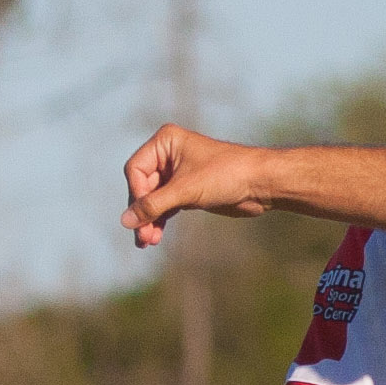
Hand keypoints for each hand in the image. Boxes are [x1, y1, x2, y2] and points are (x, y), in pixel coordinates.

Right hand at [121, 126, 268, 248]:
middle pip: (142, 187)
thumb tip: (125, 221)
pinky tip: (155, 237)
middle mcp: (169, 154)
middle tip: (142, 238)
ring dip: (149, 220)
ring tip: (147, 243)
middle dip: (142, 212)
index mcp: (165, 142)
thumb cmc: (225, 175)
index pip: (136, 170)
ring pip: (153, 199)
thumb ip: (153, 205)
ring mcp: (178, 173)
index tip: (142, 217)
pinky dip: (160, 220)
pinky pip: (166, 206)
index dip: (136, 195)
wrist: (261, 183)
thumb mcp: (185, 190)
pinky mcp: (188, 190)